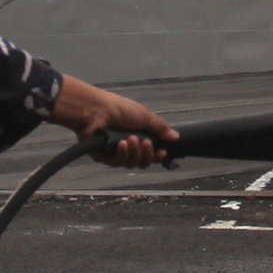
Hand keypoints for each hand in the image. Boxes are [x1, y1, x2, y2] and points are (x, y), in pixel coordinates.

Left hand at [50, 75, 173, 168]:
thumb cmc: (120, 110)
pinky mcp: (103, 157)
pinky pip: (117, 163)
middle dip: (146, 154)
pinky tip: (120, 144)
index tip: (163, 152)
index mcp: (138, 136)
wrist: (96, 110)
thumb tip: (176, 137)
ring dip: (133, 152)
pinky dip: (121, 154)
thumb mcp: (144, 116)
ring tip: (130, 140)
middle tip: (145, 143)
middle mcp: (127, 146)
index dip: (157, 155)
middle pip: (142, 161)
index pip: (151, 153)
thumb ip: (160, 128)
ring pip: (131, 163)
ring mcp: (114, 153)